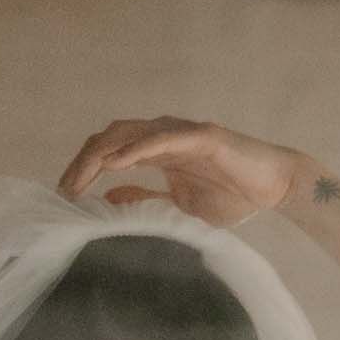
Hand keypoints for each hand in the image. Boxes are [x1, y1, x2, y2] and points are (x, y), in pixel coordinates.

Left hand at [57, 118, 311, 226]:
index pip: (108, 151)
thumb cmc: (235, 196)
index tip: (66, 197)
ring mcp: (181, 132)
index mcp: (157, 151)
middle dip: (81, 163)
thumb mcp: (179, 207)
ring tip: (79, 179)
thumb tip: (111, 198)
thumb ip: (146, 200)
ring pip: (128, 134)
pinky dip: (136, 148)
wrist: (276, 187)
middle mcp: (163, 135)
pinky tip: (116, 164)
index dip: (83, 170)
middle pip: (109, 138)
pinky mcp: (202, 136)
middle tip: (64, 192)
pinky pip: (162, 139)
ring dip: (100, 155)